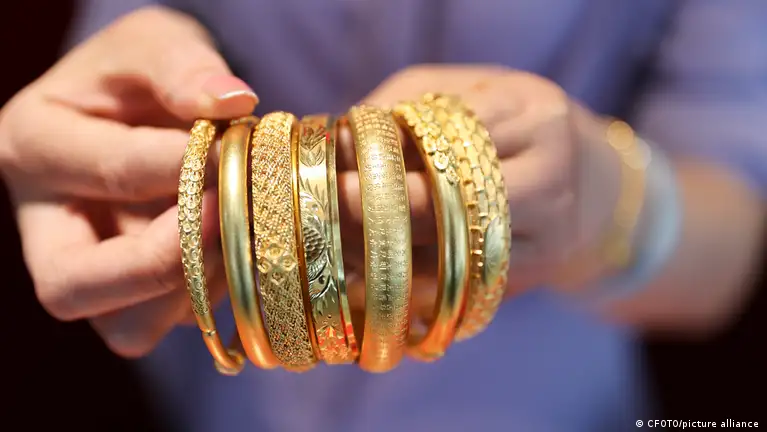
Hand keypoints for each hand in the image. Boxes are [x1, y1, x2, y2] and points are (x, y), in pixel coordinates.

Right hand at [0, 6, 256, 356]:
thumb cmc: (143, 71)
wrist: (147, 103)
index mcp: (35, 145)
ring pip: (124, 326)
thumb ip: (184, 64)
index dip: (183, 169)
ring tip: (233, 234)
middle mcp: (47, 221)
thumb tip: (232, 103)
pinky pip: (170, 321)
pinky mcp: (135, 291)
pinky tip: (239, 247)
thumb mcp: (155, 42)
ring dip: (189, 291)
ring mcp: (90, 265)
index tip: (235, 148)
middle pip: (72, 285)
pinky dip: (211, 296)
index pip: (109, 173)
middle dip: (161, 263)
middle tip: (221, 217)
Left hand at [337, 65, 622, 315]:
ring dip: (390, 257)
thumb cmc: (507, 123)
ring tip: (341, 246)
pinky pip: (460, 291)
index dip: (387, 152)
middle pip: (454, 203)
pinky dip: (411, 289)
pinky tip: (373, 280)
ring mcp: (550, 238)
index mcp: (537, 115)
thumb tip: (341, 144)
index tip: (334, 167)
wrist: (589, 181)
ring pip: (454, 258)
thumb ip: (402, 103)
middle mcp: (553, 179)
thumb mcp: (463, 90)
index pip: (449, 135)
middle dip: (382, 210)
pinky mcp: (533, 279)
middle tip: (328, 210)